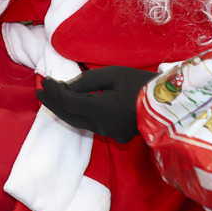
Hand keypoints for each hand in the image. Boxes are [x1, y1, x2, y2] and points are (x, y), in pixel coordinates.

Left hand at [35, 66, 155, 142]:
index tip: (44, 81)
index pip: (68, 102)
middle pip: (69, 116)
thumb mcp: (113, 74)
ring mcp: (109, 133)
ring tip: (51, 97)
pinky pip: (90, 125)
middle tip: (39, 91)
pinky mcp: (116, 135)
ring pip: (78, 123)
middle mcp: (101, 125)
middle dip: (52, 103)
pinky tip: (71, 106)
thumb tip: (64, 87)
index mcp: (100, 109)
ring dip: (63, 109)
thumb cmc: (143, 84)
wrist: (172, 104)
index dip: (53, 92)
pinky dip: (77, 114)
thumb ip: (86, 81)